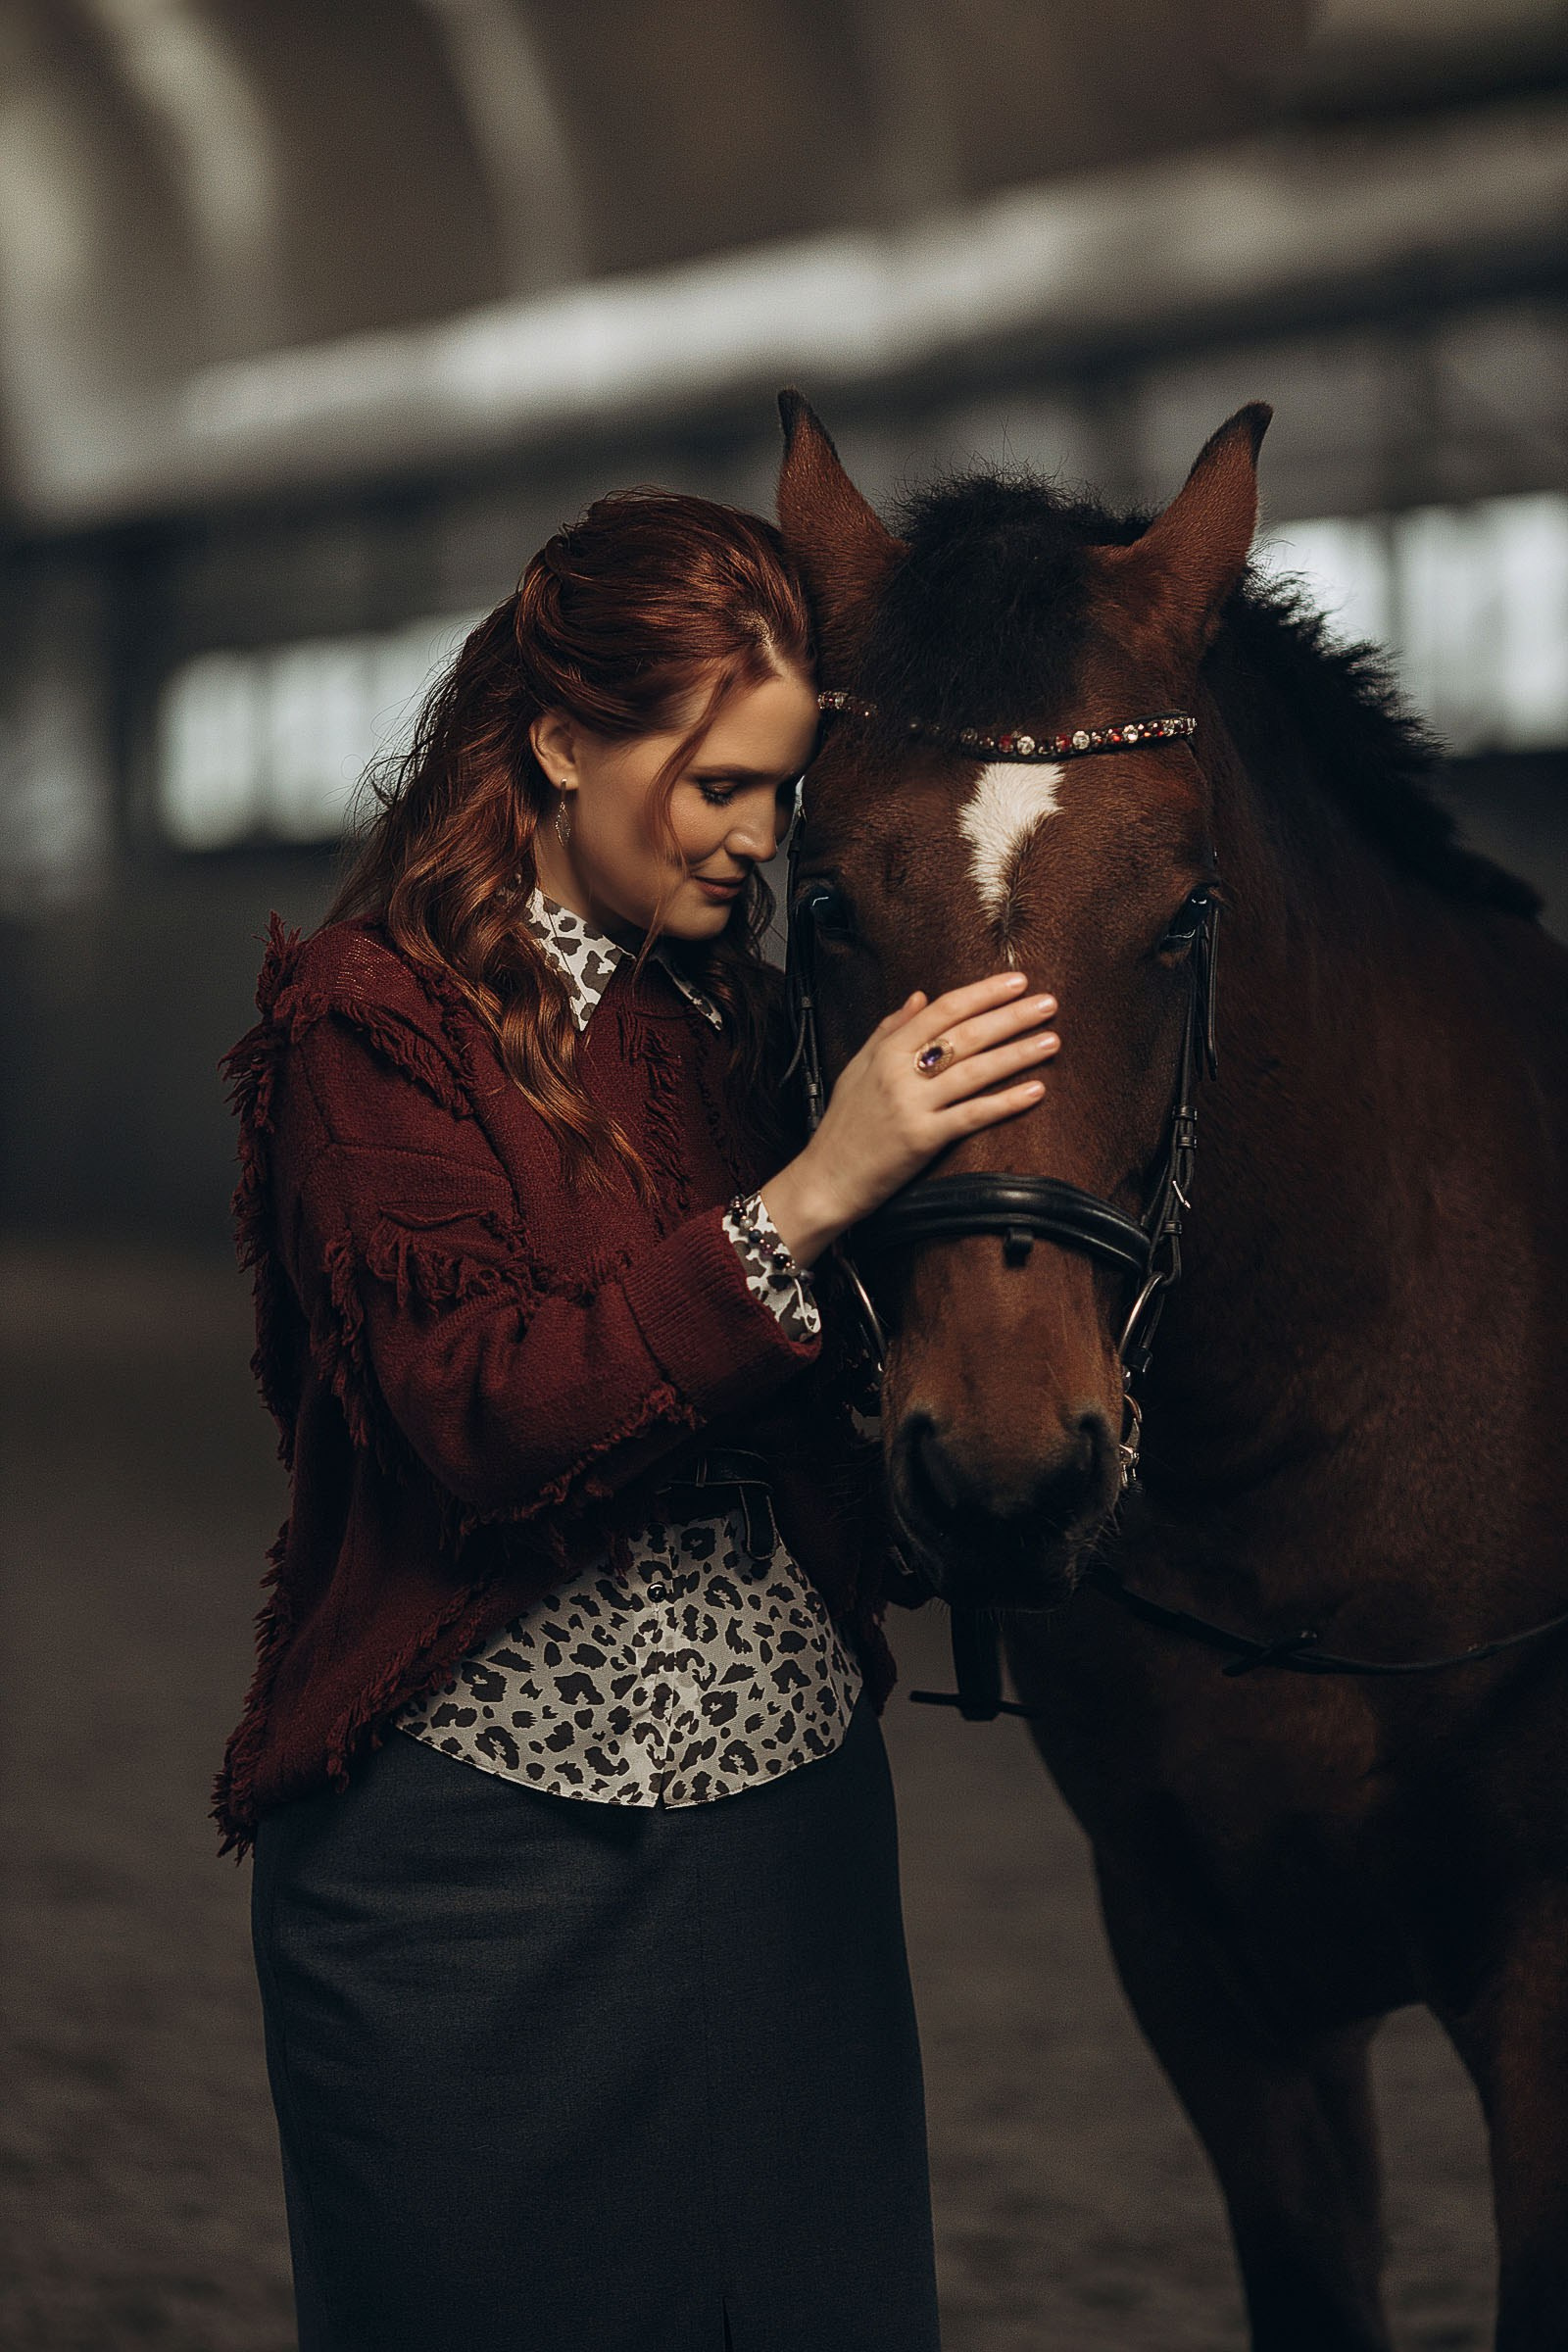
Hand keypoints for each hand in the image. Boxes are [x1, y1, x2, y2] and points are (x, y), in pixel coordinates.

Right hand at [760, 971, 1058, 1266]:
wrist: (825, 1179)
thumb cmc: (844, 1125)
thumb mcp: (858, 1068)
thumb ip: (889, 1030)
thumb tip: (919, 996)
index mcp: (886, 1051)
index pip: (943, 1010)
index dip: (984, 993)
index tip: (1017, 981)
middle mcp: (899, 1073)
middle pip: (965, 1035)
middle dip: (1011, 1016)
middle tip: (1049, 1003)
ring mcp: (912, 1106)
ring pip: (975, 1071)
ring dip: (1018, 1053)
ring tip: (1052, 1040)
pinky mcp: (922, 1140)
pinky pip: (972, 1116)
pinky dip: (1006, 1102)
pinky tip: (1035, 1091)